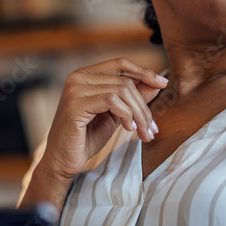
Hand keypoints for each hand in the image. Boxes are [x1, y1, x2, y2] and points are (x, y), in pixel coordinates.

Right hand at [42, 58, 167, 180]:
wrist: (63, 161)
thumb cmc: (86, 138)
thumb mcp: (115, 116)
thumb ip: (132, 99)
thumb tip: (156, 85)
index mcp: (85, 76)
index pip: (120, 64)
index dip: (144, 72)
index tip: (163, 84)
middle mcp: (78, 77)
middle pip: (125, 81)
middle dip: (144, 106)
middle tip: (152, 128)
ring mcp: (75, 89)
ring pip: (122, 91)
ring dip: (139, 114)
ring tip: (143, 133)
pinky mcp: (75, 104)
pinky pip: (112, 101)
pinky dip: (126, 115)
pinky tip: (128, 129)